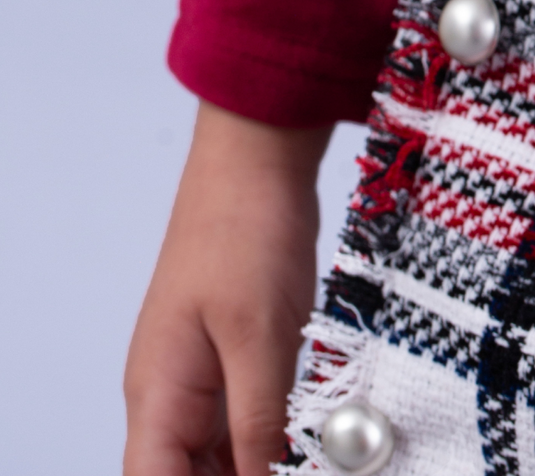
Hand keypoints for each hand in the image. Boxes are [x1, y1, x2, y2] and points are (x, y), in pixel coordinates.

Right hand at [123, 100, 331, 475]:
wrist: (258, 156)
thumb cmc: (244, 226)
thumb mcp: (260, 336)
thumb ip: (259, 422)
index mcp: (158, 393)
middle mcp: (170, 394)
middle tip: (300, 475)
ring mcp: (202, 376)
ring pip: (219, 458)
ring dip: (258, 467)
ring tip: (310, 461)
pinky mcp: (234, 358)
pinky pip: (244, 424)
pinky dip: (272, 441)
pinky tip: (307, 444)